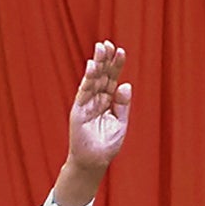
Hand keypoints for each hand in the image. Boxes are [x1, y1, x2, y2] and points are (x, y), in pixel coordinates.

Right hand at [50, 42, 131, 205]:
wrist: (95, 161)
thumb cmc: (107, 145)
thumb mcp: (120, 123)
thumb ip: (122, 104)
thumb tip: (126, 85)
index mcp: (108, 101)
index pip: (112, 79)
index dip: (116, 65)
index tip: (120, 51)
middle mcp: (96, 99)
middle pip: (102, 76)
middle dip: (105, 60)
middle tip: (108, 44)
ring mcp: (86, 104)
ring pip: (92, 80)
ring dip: (96, 65)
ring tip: (101, 49)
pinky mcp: (78, 111)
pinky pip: (83, 93)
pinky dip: (87, 80)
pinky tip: (91, 67)